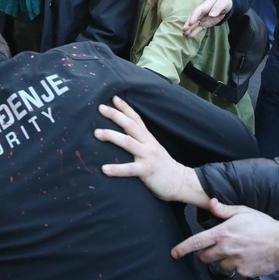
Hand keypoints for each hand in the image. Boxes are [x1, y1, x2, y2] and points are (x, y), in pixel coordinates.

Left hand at [95, 96, 209, 205]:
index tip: (114, 98)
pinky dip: (117, 169)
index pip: (136, 119)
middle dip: (116, 115)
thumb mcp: (153, 148)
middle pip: (130, 125)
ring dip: (111, 136)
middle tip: (101, 108)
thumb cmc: (163, 166)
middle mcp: (148, 144)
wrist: (182, 182)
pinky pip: (130, 169)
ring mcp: (148, 156)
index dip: (125, 108)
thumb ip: (141, 142)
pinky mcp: (147, 171)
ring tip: (97, 133)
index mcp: (148, 138)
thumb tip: (125, 135)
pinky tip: (104, 169)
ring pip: (128, 142)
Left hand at [171, 198, 278, 276]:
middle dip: (206, 253)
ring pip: (219, 265)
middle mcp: (226, 249)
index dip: (182, 248)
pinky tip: (248, 257)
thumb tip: (211, 203)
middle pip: (204, 257)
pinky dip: (238, 266)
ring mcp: (235, 261)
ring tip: (238, 251)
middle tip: (218, 247)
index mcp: (222, 233)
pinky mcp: (244, 272)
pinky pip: (235, 271)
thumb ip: (224, 210)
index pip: (196, 242)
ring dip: (223, 260)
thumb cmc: (264, 225)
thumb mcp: (243, 212)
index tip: (174, 253)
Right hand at [182, 0, 233, 37]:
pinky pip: (198, 28)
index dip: (194, 17)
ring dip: (189, 29)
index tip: (190, 23)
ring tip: (185, 34)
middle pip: (193, 18)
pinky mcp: (204, 24)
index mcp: (205, 6)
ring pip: (194, 24)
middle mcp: (201, 13)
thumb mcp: (223, 3)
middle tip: (184, 29)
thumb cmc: (223, 2)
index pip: (197, 11)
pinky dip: (194, 32)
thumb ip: (217, 8)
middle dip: (188, 24)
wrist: (225, 6)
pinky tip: (190, 36)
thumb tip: (211, 15)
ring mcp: (202, 18)